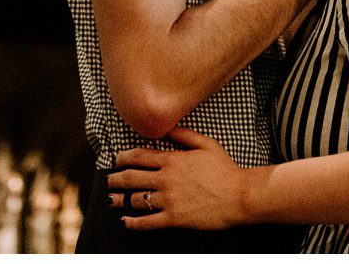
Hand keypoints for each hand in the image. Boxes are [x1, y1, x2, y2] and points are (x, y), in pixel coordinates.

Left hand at [106, 127, 253, 231]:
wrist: (239, 195)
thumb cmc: (225, 169)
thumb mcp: (206, 144)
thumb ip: (183, 135)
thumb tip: (166, 126)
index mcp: (172, 160)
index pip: (139, 157)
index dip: (123, 158)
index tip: (116, 159)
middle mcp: (166, 180)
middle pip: (131, 178)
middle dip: (116, 179)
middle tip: (109, 180)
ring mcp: (168, 200)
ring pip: (135, 200)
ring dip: (120, 200)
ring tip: (112, 200)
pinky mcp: (174, 219)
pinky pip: (147, 222)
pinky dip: (133, 222)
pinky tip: (126, 222)